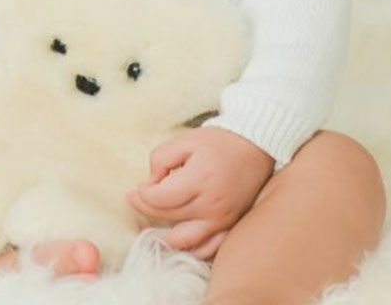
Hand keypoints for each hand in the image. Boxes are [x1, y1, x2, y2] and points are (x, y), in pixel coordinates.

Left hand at [126, 126, 274, 259]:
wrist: (255, 147)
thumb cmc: (218, 142)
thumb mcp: (185, 140)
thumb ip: (161, 159)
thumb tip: (151, 183)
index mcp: (199, 180)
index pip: (160, 199)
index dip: (142, 196)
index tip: (135, 190)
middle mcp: (212, 205)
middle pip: (169, 217)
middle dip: (147, 210)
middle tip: (135, 201)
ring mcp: (223, 220)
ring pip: (185, 240)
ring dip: (163, 238)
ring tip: (148, 230)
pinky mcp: (231, 227)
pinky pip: (208, 249)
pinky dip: (190, 250)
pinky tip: (176, 243)